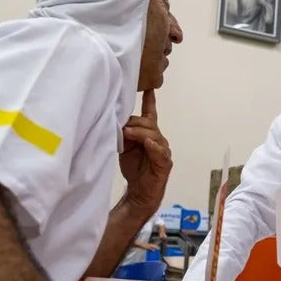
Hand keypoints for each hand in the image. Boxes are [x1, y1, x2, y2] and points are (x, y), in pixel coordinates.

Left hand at [120, 90, 171, 213]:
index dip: (150, 101)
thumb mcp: (125, 147)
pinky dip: (154, 146)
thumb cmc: (133, 169)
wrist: (139, 192)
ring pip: (153, 135)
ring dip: (140, 133)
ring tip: (128, 133)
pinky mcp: (165, 163)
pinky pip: (160, 152)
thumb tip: (116, 120)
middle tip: (121, 125)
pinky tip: (149, 143)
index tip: (150, 88)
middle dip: (135, 122)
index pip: (150, 114)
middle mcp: (158, 140)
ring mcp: (163, 151)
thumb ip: (123, 134)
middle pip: (149, 124)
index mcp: (149, 134)